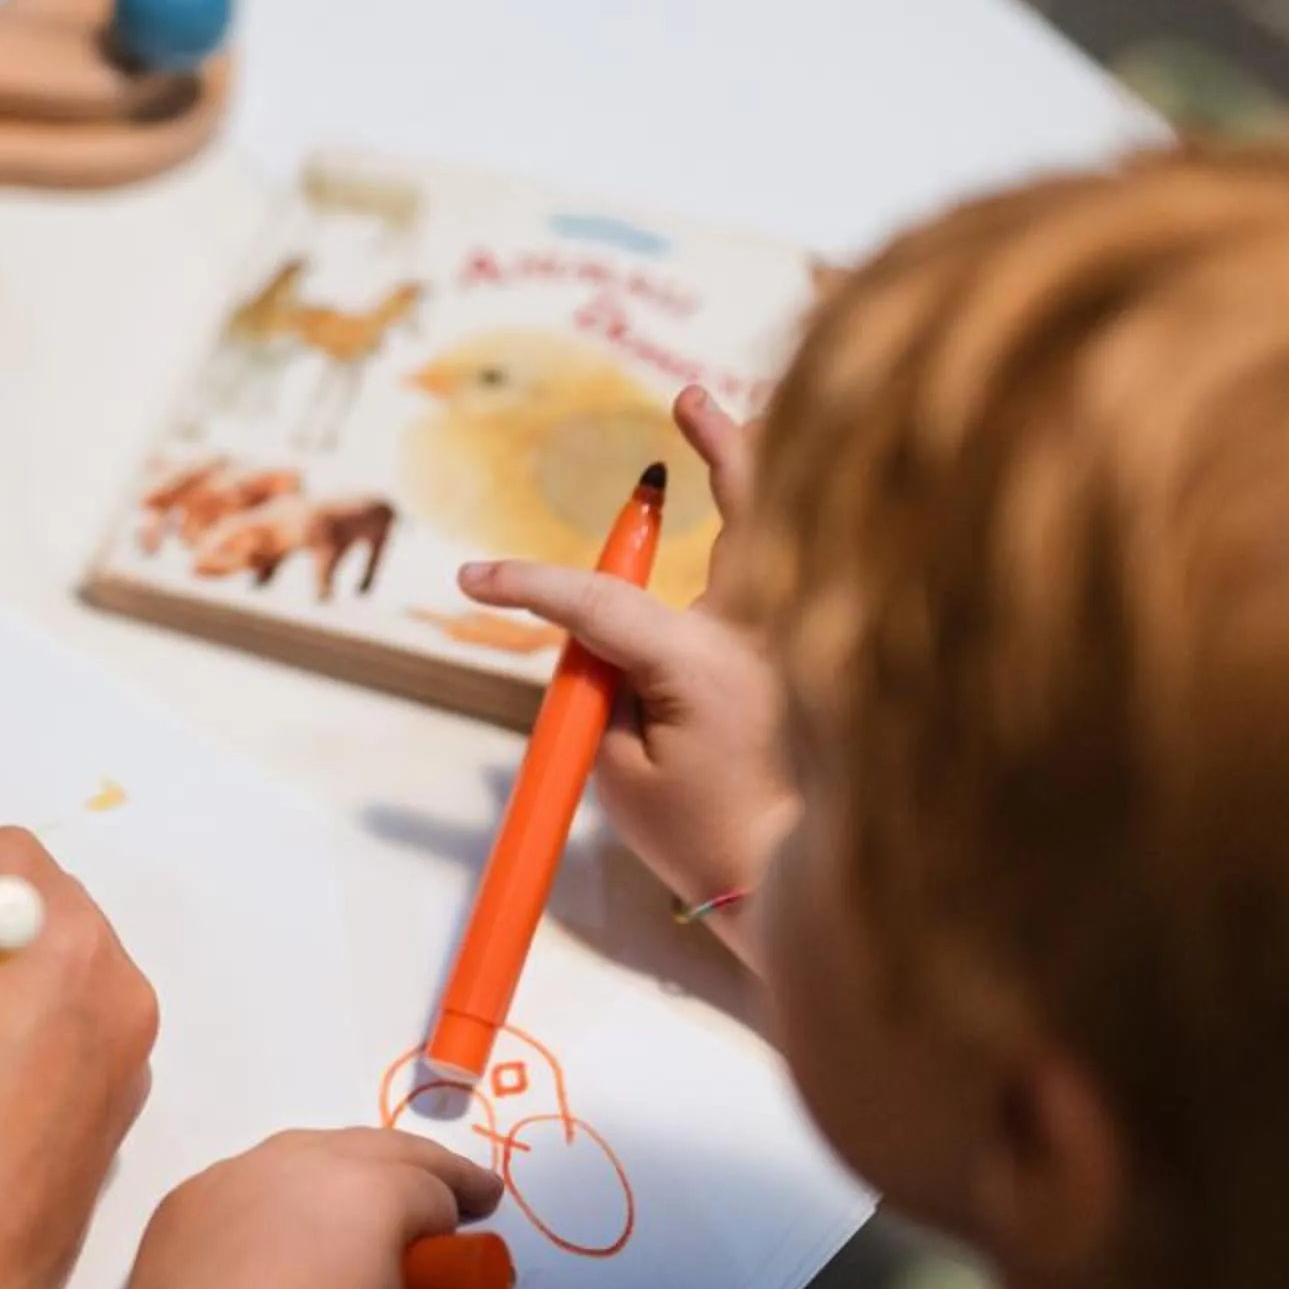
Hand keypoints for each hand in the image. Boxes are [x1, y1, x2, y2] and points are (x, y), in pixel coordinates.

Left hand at [51, 1131, 501, 1288]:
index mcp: (368, 1188)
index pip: (432, 1185)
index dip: (462, 1204)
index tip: (483, 1211)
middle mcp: (299, 1160)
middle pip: (376, 1148)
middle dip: (419, 1167)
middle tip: (448, 1191)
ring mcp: (232, 1174)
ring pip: (307, 1152)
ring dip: (348, 1168)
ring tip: (366, 1201)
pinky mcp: (184, 1201)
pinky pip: (248, 1180)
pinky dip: (279, 1194)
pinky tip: (282, 1234)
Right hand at [458, 386, 794, 949]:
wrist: (807, 891)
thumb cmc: (705, 837)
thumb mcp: (620, 769)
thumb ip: (605, 685)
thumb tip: (609, 631)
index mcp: (706, 663)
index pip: (599, 602)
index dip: (529, 585)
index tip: (473, 576)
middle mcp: (766, 636)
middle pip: (754, 511)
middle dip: (721, 444)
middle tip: (691, 397)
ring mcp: (800, 644)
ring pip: (779, 538)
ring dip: (748, 483)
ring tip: (716, 425)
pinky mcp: (814, 664)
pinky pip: (786, 584)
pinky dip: (768, 546)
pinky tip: (751, 521)